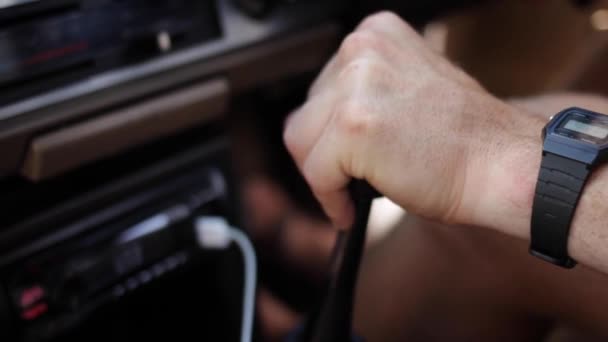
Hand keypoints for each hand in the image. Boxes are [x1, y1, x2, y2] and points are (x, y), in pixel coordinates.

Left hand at [283, 11, 532, 228]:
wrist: (500, 165)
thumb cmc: (463, 139)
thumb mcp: (406, 90)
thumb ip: (361, 93)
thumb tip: (314, 123)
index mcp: (375, 34)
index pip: (320, 89)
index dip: (329, 132)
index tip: (343, 156)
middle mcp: (362, 49)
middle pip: (305, 114)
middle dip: (323, 154)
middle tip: (350, 179)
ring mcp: (356, 84)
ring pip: (301, 142)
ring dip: (324, 176)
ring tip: (353, 192)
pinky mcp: (353, 125)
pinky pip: (315, 173)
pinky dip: (330, 199)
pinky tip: (351, 209)